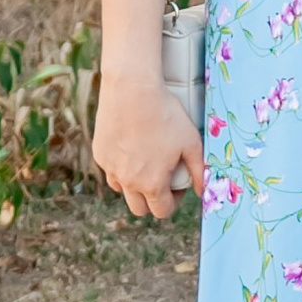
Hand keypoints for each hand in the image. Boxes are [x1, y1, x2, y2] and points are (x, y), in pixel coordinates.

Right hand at [93, 69, 203, 219]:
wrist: (133, 90)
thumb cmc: (166, 115)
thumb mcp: (191, 142)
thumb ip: (198, 170)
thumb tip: (202, 190)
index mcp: (151, 184)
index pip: (161, 211)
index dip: (174, 202)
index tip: (178, 186)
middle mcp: (127, 181)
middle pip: (139, 209)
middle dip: (152, 200)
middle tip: (162, 179)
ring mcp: (110, 168)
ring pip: (122, 190)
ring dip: (134, 185)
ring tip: (146, 163)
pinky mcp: (99, 154)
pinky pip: (111, 169)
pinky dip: (120, 166)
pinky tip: (132, 147)